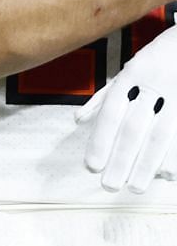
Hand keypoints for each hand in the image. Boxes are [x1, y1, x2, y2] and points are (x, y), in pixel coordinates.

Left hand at [79, 27, 176, 191]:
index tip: (92, 167)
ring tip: (135, 187)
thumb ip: (105, 97)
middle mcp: (156, 84)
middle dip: (121, 160)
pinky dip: (173, 155)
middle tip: (109, 186)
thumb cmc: (160, 58)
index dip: (101, 141)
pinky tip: (166, 174)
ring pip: (161, 135)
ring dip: (147, 164)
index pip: (112, 114)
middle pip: (134, 129)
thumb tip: (79, 121)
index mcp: (133, 75)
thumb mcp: (131, 69)